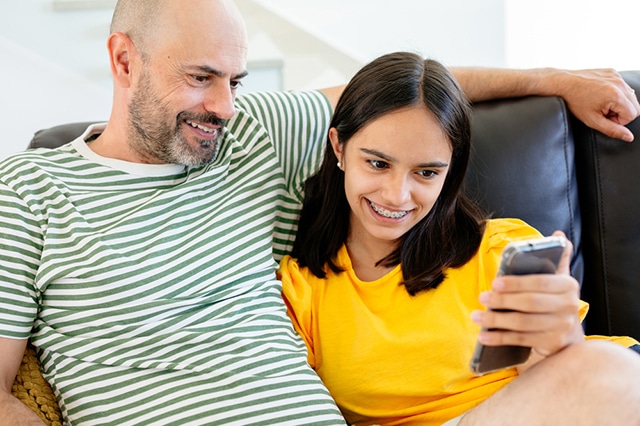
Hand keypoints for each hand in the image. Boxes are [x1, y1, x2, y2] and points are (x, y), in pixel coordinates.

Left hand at [471, 232, 584, 362]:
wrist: (569, 336)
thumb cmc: (554, 302)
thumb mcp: (559, 279)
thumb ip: (558, 258)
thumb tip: (558, 233)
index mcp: (569, 285)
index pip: (539, 282)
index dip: (516, 283)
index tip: (494, 283)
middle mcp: (570, 306)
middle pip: (530, 303)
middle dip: (502, 301)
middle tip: (482, 298)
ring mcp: (563, 327)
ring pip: (523, 323)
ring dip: (496, 320)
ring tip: (476, 316)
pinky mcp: (553, 344)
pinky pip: (522, 340)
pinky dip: (500, 338)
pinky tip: (484, 336)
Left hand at [552, 68, 639, 141]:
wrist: (562, 83)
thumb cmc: (575, 103)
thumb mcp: (592, 121)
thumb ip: (613, 130)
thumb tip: (629, 137)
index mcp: (616, 95)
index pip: (632, 115)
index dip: (618, 121)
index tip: (603, 117)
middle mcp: (619, 83)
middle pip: (635, 105)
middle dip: (621, 112)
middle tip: (602, 112)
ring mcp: (616, 75)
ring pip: (630, 96)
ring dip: (619, 103)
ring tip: (600, 103)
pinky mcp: (612, 71)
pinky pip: (622, 86)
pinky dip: (615, 93)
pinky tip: (600, 95)